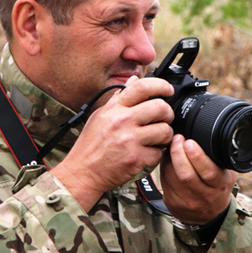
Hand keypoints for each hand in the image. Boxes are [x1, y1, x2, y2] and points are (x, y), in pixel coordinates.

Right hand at [53, 76, 174, 211]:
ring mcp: (130, 140)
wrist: (83, 171)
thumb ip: (119, 98)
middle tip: (164, 119)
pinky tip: (148, 153)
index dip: (161, 85)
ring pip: (165, 131)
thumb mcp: (100, 115)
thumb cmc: (91, 145)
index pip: (143, 87)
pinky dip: (157, 154)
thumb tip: (134, 81)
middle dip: (168, 114)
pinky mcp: (136, 158)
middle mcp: (122, 121)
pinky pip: (159, 153)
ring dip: (165, 135)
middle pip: (160, 108)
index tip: (168, 90)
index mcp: (115, 109)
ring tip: (156, 139)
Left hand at [160, 134, 236, 224]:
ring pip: (171, 177)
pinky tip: (167, 159)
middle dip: (178, 153)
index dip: (197, 156)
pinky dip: (163, 167)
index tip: (189, 141)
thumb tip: (208, 134)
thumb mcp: (227, 173)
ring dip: (168, 158)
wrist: (210, 215)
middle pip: (186, 174)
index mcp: (220, 186)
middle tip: (177, 138)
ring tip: (171, 145)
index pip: (208, 172)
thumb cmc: (218, 187)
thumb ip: (221, 158)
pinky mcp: (173, 204)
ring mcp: (187, 202)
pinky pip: (164, 182)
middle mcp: (204, 196)